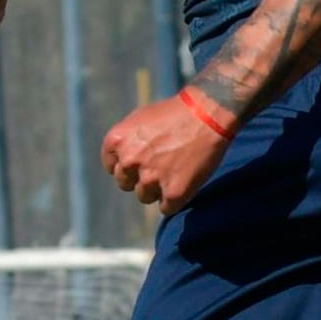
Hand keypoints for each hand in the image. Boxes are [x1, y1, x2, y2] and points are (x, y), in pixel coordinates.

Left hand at [101, 93, 230, 215]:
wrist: (208, 113)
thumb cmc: (176, 112)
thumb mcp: (141, 117)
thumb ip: (128, 140)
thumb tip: (122, 157)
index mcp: (117, 140)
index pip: (112, 167)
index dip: (128, 165)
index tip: (141, 161)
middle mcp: (129, 161)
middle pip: (125, 184)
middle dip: (139, 177)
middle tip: (160, 166)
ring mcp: (150, 179)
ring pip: (144, 196)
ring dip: (157, 189)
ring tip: (175, 171)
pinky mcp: (173, 193)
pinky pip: (166, 208)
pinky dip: (174, 199)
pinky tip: (184, 183)